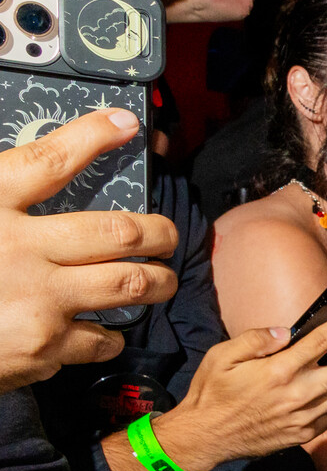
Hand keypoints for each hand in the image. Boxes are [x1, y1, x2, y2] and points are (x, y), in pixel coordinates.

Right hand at [0, 108, 178, 392]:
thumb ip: (2, 196)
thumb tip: (36, 179)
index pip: (50, 159)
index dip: (94, 136)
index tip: (125, 123)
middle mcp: (17, 248)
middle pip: (118, 230)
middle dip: (158, 232)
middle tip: (166, 235)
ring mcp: (37, 299)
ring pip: (130, 284)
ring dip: (158, 281)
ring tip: (161, 279)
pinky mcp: (44, 346)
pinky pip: (103, 338)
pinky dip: (111, 335)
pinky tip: (104, 330)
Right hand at [155, 311, 326, 470]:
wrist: (205, 437)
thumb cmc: (212, 393)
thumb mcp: (222, 356)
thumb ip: (256, 339)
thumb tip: (286, 332)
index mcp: (280, 370)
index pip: (325, 341)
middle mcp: (298, 394)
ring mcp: (304, 417)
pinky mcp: (303, 435)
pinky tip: (322, 394)